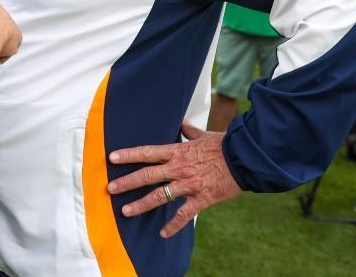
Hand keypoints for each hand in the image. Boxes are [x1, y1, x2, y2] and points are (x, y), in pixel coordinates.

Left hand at [107, 122, 242, 237]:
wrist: (245, 159)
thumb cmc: (224, 146)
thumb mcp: (204, 135)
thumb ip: (190, 131)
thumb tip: (182, 123)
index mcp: (178, 151)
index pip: (148, 152)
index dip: (129, 155)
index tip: (112, 158)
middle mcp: (179, 168)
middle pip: (147, 175)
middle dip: (127, 182)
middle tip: (110, 188)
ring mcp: (189, 184)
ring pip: (160, 196)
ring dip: (142, 204)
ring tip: (126, 211)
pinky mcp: (201, 198)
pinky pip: (184, 214)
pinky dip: (173, 225)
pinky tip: (163, 233)